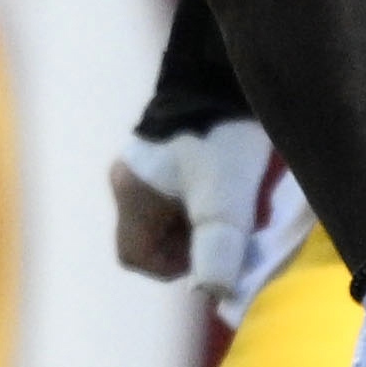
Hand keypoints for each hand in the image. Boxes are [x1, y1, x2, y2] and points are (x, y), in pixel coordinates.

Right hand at [113, 122, 306, 326]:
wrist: (228, 71)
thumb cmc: (222, 140)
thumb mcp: (224, 202)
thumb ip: (218, 250)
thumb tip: (215, 295)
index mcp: (131, 195)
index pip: (135, 256)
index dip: (173, 267)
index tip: (209, 250)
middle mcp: (128, 179)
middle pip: (154, 234)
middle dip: (194, 240)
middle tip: (231, 227)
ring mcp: (144, 160)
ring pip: (169, 212)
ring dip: (202, 218)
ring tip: (237, 202)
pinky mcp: (166, 144)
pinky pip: (179, 188)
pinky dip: (205, 195)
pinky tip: (233, 180)